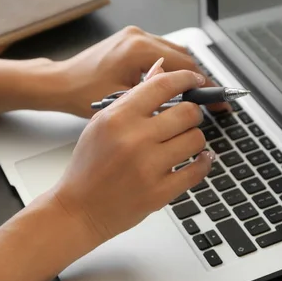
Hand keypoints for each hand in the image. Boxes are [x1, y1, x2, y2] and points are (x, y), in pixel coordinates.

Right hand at [47, 66, 214, 243]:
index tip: (193, 80)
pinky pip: (197, 171)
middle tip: (186, 118)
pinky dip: (203, 163)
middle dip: (192, 113)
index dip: (185, 79)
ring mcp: (149, 167)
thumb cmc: (88, 166)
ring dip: (194, 139)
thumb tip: (160, 71)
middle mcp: (135, 139)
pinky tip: (199, 159)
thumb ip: (133, 98)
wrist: (78, 209)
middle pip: (188, 112)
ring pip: (196, 139)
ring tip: (183, 142)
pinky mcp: (160, 192)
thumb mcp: (102, 123)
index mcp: (118, 118)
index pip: (163, 86)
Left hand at [52, 26, 228, 117]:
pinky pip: (161, 51)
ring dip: (185, 72)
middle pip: (183, 57)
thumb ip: (156, 99)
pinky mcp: (130, 39)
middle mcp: (138, 36)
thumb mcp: (123, 102)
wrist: (60, 82)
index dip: (203, 86)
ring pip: (174, 52)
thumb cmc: (82, 93)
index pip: (184, 67)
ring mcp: (134, 35)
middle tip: (211, 102)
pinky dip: (171, 67)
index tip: (216, 101)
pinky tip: (174, 85)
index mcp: (138, 50)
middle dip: (198, 79)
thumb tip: (185, 103)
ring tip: (195, 96)